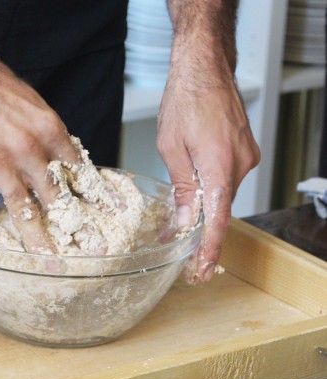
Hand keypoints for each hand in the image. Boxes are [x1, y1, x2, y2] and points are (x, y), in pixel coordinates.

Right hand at [0, 50, 79, 252]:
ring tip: (51, 262)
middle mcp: (27, 150)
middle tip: (94, 248)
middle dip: (78, 226)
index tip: (112, 212)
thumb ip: (52, 137)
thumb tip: (67, 160)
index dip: (98, 194)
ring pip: (22, 208)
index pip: (80, 170)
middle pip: (57, 196)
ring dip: (37, 239)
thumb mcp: (36, 105)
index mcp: (49, 130)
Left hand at [157, 54, 259, 282]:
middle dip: (202, 227)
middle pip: (220, 207)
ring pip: (223, 192)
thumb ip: (181, 188)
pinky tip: (196, 183)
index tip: (204, 269)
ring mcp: (246, 157)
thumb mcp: (171, 149)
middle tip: (184, 244)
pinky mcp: (245, 151)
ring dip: (205, 202)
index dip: (210, 248)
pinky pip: (228, 178)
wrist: (205, 71)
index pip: (217, 219)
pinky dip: (212, 187)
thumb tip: (185, 220)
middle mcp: (239, 165)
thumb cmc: (184, 101)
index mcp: (218, 166)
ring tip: (183, 206)